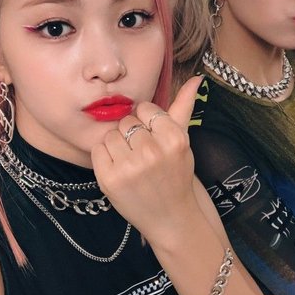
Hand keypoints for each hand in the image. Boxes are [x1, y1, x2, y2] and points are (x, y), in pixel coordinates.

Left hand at [91, 76, 202, 242]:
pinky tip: (119, 169)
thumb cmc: (175, 174)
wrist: (171, 218)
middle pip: (127, 121)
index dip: (146, 122)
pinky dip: (105, 158)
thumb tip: (196, 77)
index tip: (152, 139)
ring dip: (117, 146)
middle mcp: (153, 152)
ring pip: (111, 134)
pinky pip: (98, 150)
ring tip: (131, 162)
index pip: (145, 109)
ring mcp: (130, 167)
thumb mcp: (182, 140)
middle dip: (132, 135)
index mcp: (174, 139)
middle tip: (143, 154)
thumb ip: (184, 106)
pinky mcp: (110, 180)